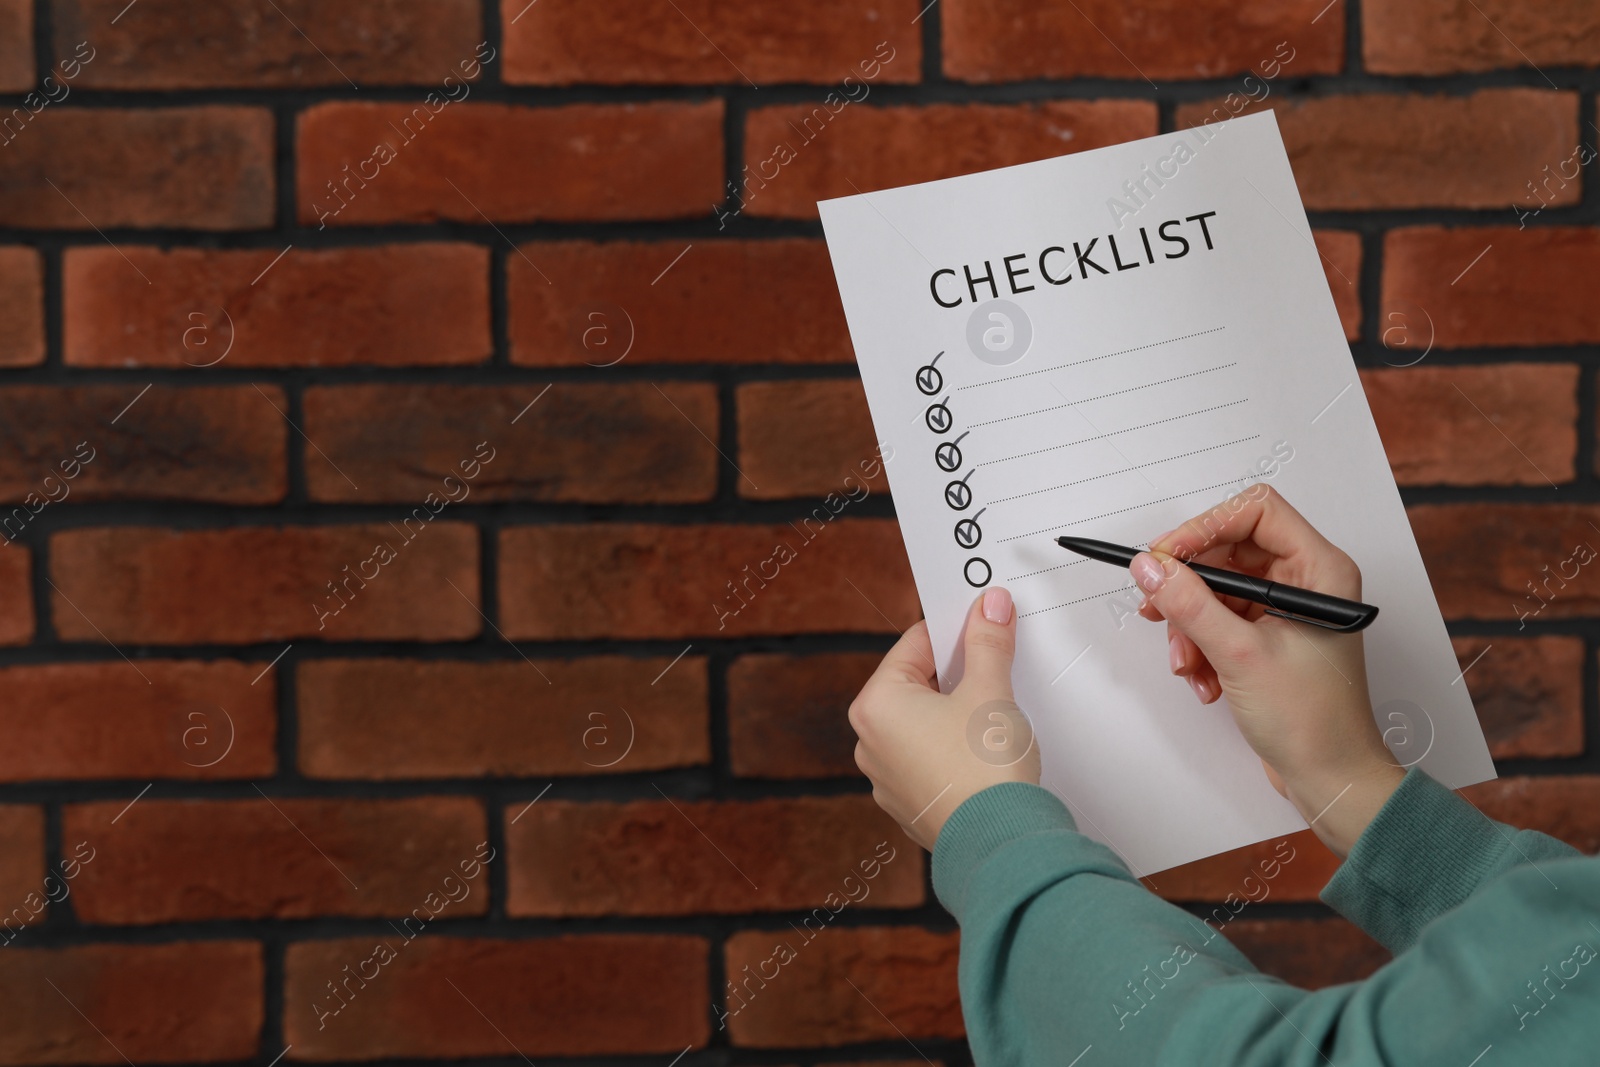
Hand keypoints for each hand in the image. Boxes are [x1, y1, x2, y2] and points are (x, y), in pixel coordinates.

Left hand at [850, 587, 1040, 850]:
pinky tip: (982, 753)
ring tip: (992, 715)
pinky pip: (928, 759)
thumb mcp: (990, 692)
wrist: (999, 845)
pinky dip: (952, 748)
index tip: (984, 624)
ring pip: (922, 724)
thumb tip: (988, 606)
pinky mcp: (910, 804)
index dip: (956, 631)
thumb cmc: (985, 769)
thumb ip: (987, 643)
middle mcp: (869, 741)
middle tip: (994, 668)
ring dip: (954, 712)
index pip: (915, 644)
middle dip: (956, 674)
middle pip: (916, 683)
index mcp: (876, 705)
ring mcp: (886, 778)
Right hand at [1134, 484, 1402, 857]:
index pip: (1255, 512)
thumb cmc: (1314, 721)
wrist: (1330, 777)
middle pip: (1227, 552)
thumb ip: (1189, 604)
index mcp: (1319, 570)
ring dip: (1190, 626)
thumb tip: (1150, 567)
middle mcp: (1305, 582)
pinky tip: (1205, 681)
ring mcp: (1284, 612)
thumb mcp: (1240, 655)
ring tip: (1187, 663)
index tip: (1166, 556)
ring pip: (1217, 591)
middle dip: (1189, 588)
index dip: (1204, 527)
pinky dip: (1201, 648)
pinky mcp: (1267, 639)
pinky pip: (1219, 622)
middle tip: (1158, 609)